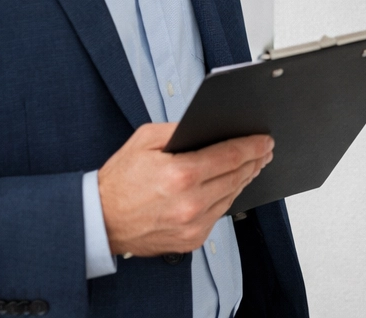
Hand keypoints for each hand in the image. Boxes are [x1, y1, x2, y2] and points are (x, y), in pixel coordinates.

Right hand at [97, 123, 272, 256]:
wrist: (100, 220)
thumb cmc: (120, 180)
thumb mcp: (145, 140)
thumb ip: (180, 129)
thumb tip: (209, 126)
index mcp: (181, 174)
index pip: (231, 156)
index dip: (253, 146)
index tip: (265, 140)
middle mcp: (191, 203)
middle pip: (237, 177)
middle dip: (254, 160)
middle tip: (264, 150)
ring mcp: (193, 225)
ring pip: (232, 196)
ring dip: (244, 179)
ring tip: (251, 165)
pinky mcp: (191, 240)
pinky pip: (219, 214)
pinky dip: (226, 198)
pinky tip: (229, 186)